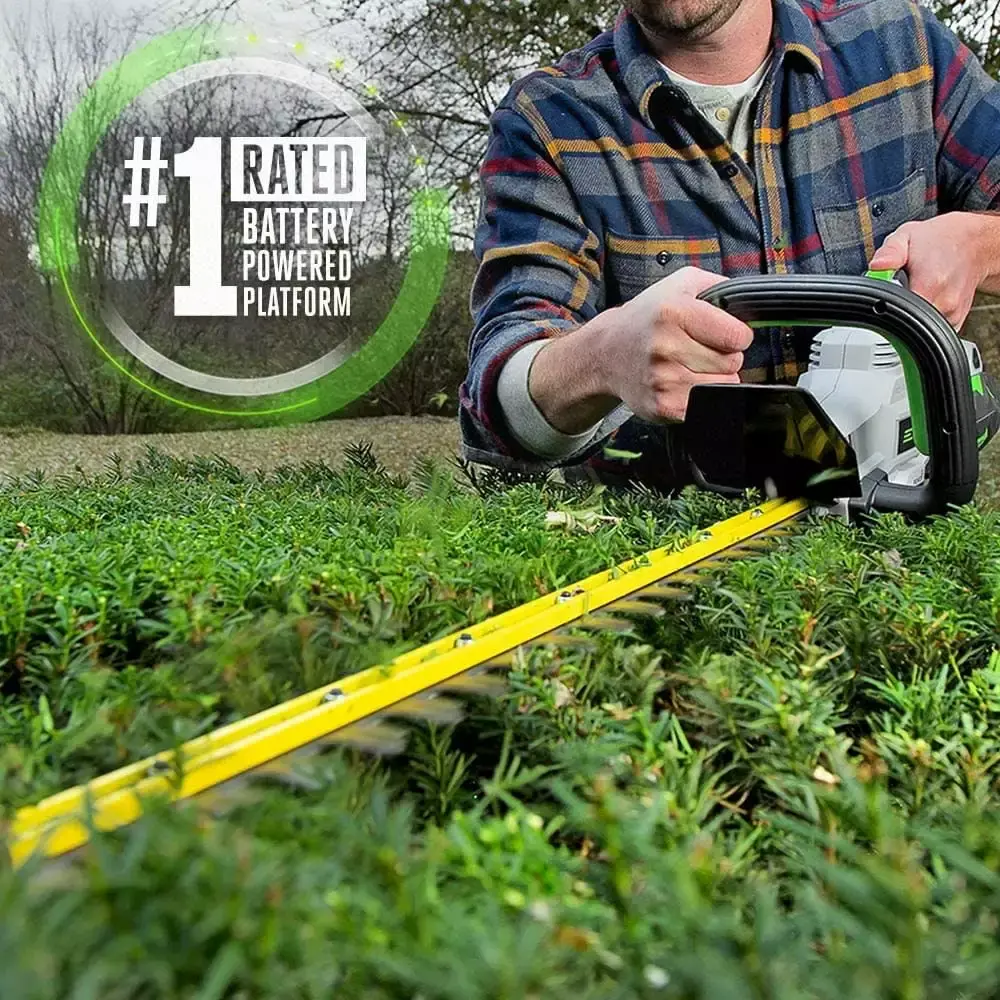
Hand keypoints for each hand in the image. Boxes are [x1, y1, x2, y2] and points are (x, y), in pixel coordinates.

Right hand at [597, 266, 753, 421]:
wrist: (607, 352)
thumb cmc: (647, 319)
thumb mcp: (680, 284)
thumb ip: (719, 286)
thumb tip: (749, 303)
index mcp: (673, 313)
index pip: (737, 336)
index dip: (736, 335)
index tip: (723, 334)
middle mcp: (665, 346)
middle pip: (732, 363)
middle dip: (723, 357)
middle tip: (698, 350)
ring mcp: (663, 379)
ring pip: (722, 386)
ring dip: (714, 378)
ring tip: (689, 366)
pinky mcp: (662, 405)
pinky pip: (706, 406)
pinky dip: (701, 398)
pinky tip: (681, 383)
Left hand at [868, 212, 996, 328]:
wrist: (974, 244)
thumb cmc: (939, 240)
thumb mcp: (906, 236)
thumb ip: (890, 252)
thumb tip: (877, 265)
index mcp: (930, 283)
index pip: (899, 311)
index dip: (885, 306)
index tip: (883, 296)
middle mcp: (945, 302)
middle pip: (906, 321)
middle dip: (896, 308)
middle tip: (899, 290)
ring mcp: (952, 314)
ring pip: (918, 326)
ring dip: (910, 313)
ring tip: (915, 291)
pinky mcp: (955, 321)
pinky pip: (930, 328)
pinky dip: (922, 317)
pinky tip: (924, 300)